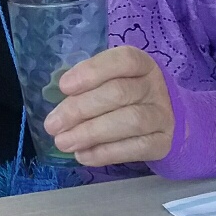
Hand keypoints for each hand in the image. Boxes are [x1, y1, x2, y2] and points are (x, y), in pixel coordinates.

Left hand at [43, 46, 174, 165]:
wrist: (157, 120)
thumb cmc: (121, 93)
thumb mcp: (106, 80)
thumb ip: (85, 85)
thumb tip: (57, 104)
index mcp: (141, 64)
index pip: (123, 60)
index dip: (92, 71)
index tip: (64, 87)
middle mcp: (155, 87)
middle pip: (119, 93)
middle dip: (80, 109)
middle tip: (52, 125)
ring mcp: (162, 115)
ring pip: (130, 121)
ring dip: (91, 133)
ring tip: (63, 142)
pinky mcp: (163, 143)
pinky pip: (137, 148)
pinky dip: (106, 153)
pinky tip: (83, 155)